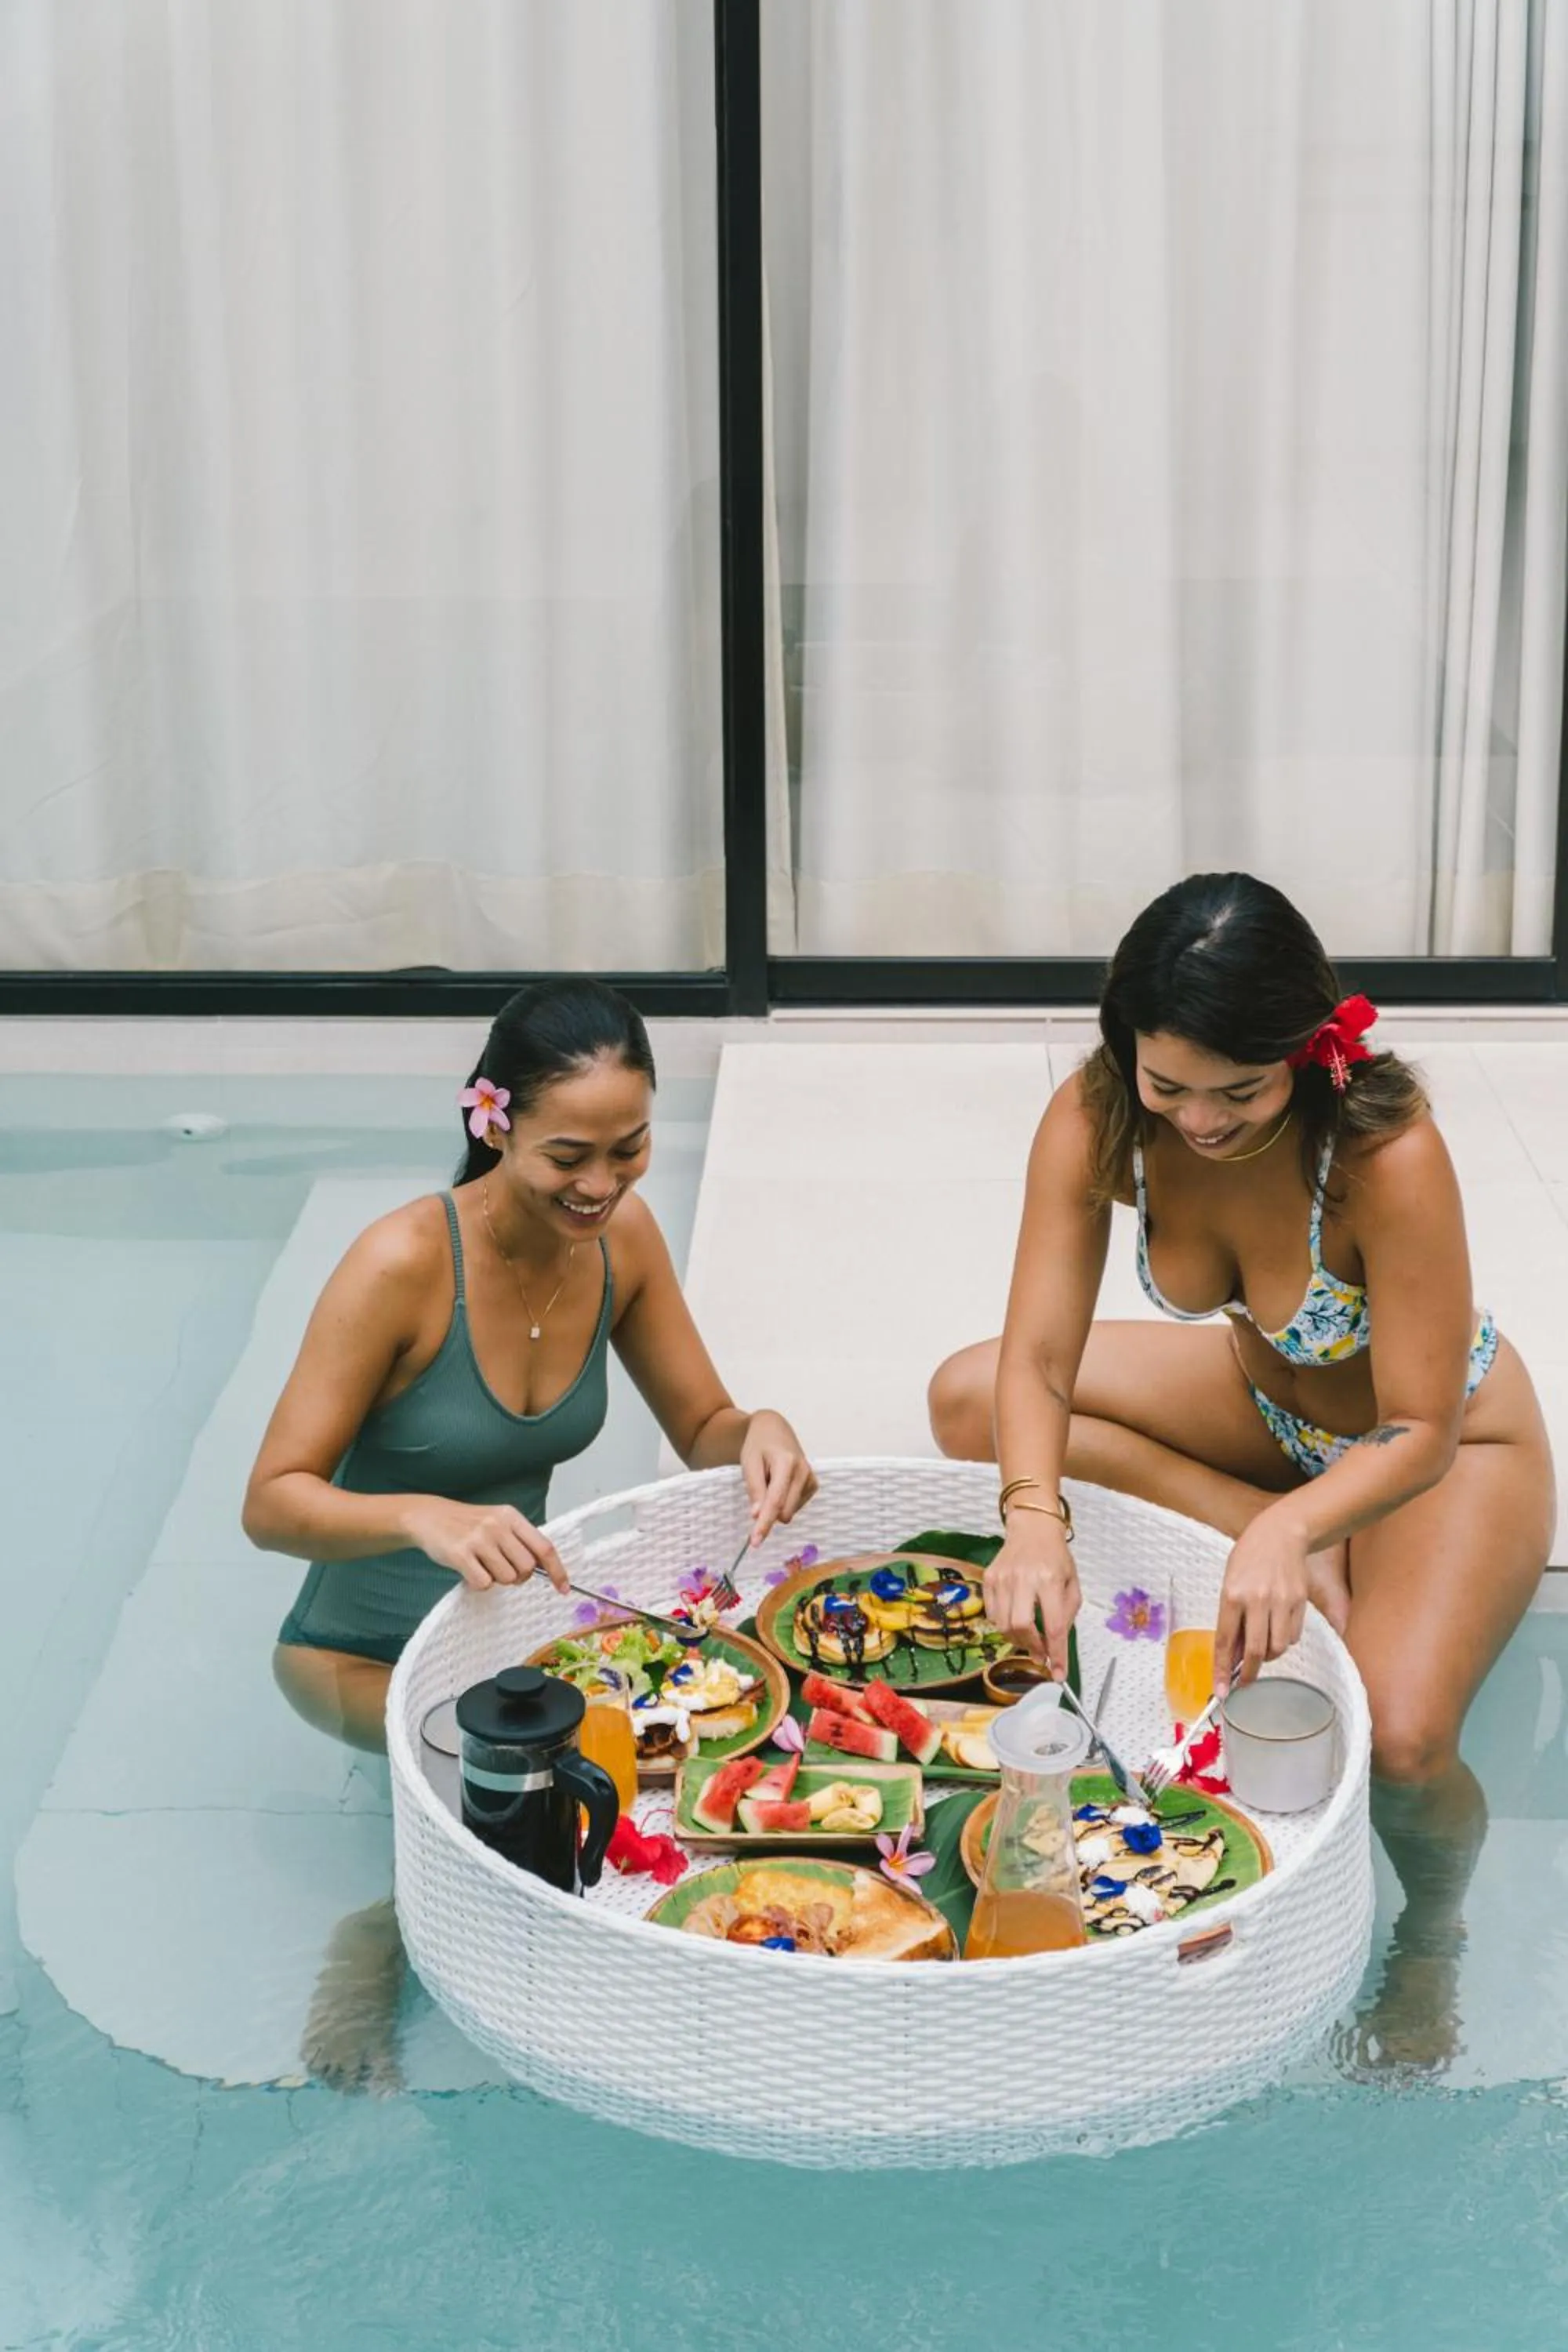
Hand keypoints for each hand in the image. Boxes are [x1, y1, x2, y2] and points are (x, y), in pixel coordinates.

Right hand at [401, 1496, 569, 1594]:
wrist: (428, 1516)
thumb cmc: (467, 1524)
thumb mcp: (497, 1522)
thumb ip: (519, 1541)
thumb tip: (545, 1569)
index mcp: (511, 1516)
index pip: (544, 1547)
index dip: (557, 1570)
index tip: (563, 1588)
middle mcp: (498, 1525)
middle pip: (527, 1568)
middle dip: (519, 1577)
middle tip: (501, 1569)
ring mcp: (479, 1539)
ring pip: (506, 1578)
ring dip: (496, 1579)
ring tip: (482, 1565)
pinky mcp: (460, 1554)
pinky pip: (484, 1584)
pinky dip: (479, 1583)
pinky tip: (469, 1570)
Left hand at [738, 1410, 817, 1544]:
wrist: (773, 1430)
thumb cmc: (758, 1446)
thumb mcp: (749, 1463)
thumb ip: (755, 1489)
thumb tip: (757, 1515)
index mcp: (787, 1463)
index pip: (775, 1501)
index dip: (765, 1524)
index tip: (755, 1542)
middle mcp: (804, 1471)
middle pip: (784, 1511)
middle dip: (768, 1516)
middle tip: (754, 1504)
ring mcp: (811, 1479)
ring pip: (789, 1512)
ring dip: (775, 1505)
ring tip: (769, 1481)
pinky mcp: (813, 1485)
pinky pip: (794, 1507)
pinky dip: (783, 1502)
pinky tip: (780, 1484)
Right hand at [982, 1524, 1080, 1677]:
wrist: (1032, 1528)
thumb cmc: (1056, 1557)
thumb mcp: (1072, 1583)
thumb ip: (1067, 1614)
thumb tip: (1056, 1646)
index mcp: (1049, 1579)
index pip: (1054, 1625)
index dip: (1056, 1654)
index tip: (1058, 1674)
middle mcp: (1023, 1578)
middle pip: (1022, 1627)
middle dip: (1032, 1648)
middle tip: (1041, 1655)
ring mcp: (1002, 1578)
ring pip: (1003, 1624)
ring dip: (1018, 1640)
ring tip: (1029, 1638)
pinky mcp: (988, 1578)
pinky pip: (993, 1614)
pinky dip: (1004, 1625)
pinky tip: (1015, 1620)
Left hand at [1214, 1511, 1310, 1690]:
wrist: (1281, 1534)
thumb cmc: (1249, 1559)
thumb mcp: (1229, 1583)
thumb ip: (1231, 1619)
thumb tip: (1233, 1656)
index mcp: (1232, 1594)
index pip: (1225, 1641)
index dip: (1222, 1670)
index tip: (1221, 1691)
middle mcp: (1258, 1600)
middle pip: (1255, 1651)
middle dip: (1248, 1673)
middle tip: (1244, 1681)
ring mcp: (1282, 1601)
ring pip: (1278, 1647)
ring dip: (1268, 1655)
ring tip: (1261, 1645)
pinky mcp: (1300, 1602)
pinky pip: (1293, 1636)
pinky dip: (1283, 1641)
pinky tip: (1276, 1627)